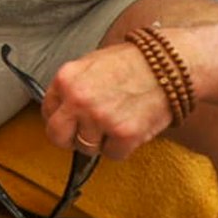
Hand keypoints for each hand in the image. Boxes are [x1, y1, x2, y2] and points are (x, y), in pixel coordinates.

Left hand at [39, 42, 174, 160]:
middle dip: (70, 139)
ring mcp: (100, 118)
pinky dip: (123, 146)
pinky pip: (113, 155)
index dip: (61, 119)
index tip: (71, 122)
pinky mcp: (123, 134)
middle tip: (87, 134)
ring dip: (101, 141)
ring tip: (117, 122)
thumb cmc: (133, 62)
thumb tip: (62, 109)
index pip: (47, 111)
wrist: (170, 65)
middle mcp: (78, 99)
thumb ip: (73, 86)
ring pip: (87, 149)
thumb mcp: (91, 63)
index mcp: (66, 79)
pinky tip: (131, 127)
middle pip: (57, 136)